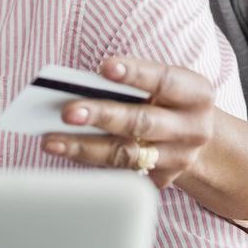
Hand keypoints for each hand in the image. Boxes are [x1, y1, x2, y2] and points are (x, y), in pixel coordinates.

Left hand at [41, 55, 214, 188]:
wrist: (196, 138)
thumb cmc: (168, 100)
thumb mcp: (162, 85)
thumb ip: (131, 84)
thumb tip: (80, 88)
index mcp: (197, 93)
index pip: (164, 80)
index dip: (135, 74)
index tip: (104, 68)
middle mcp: (193, 128)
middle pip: (142, 122)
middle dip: (102, 116)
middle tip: (66, 112)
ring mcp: (179, 158)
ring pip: (126, 154)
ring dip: (84, 146)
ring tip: (50, 140)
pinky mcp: (161, 179)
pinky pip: (119, 171)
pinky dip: (89, 160)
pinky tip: (65, 151)